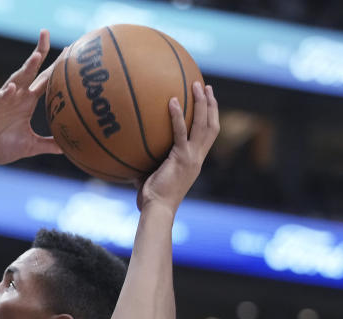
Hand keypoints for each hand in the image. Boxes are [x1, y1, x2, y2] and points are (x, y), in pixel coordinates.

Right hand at [0, 30, 61, 164]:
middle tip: (46, 34)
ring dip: (25, 69)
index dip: (55, 66)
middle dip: (38, 53)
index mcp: (26, 102)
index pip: (44, 80)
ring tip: (36, 57)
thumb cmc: (0, 146)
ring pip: (14, 81)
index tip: (69, 50)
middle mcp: (15, 96)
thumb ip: (47, 145)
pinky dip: (3, 95)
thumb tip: (67, 148)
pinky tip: (11, 89)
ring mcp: (1, 102)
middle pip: (29, 71)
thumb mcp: (29, 147)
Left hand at [137, 82, 219, 212]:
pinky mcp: (182, 158)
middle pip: (212, 125)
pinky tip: (171, 101)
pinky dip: (177, 116)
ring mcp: (192, 157)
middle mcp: (198, 157)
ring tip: (197, 85)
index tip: (207, 101)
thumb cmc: (151, 198)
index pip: (208, 135)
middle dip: (211, 104)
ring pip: (204, 125)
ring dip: (202, 103)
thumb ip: (147, 159)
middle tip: (206, 86)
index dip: (210, 117)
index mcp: (195, 160)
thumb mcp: (151, 174)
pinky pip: (180, 132)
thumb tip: (130, 148)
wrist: (157, 210)